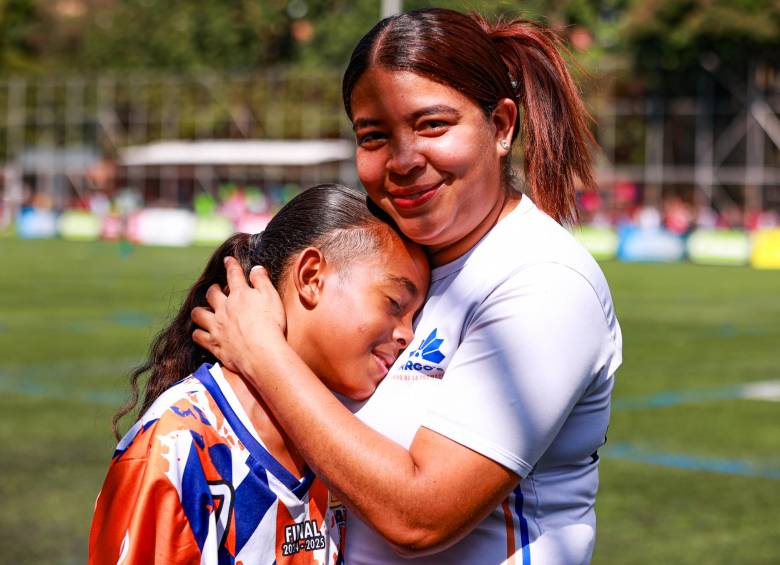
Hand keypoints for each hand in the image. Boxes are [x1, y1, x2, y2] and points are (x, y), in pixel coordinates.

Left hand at [192, 256, 286, 374]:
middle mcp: (224, 308)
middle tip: (216, 289)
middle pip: (212, 294)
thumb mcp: (271, 296)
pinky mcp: (214, 343)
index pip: (234, 274)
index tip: (228, 260)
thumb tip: (256, 268)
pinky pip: (198, 336)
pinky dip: (198, 333)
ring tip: (203, 311)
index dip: (231, 265)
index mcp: (240, 295)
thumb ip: (262, 281)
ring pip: (199, 314)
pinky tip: (200, 333)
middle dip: (213, 289)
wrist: (262, 352)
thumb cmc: (270, 323)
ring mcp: (217, 326)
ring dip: (200, 311)